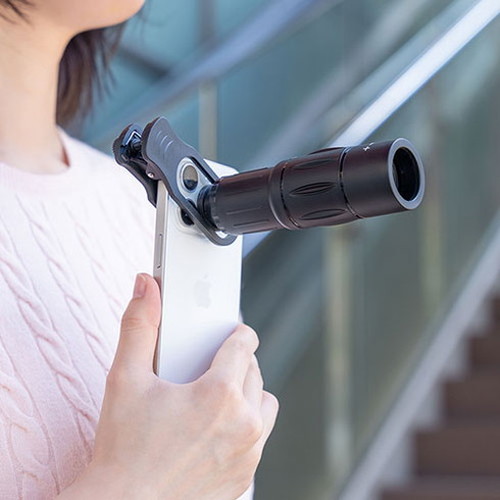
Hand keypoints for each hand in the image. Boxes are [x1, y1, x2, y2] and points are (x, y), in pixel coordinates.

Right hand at [58, 273, 278, 499]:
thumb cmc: (122, 448)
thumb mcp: (125, 378)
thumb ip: (138, 325)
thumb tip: (145, 286)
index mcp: (219, 393)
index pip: (245, 344)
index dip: (238, 332)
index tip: (235, 331)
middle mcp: (243, 422)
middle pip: (255, 372)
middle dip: (238, 362)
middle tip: (213, 365)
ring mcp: (249, 452)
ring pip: (265, 404)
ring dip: (249, 393)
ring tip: (220, 395)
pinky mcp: (245, 476)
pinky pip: (260, 437)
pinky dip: (246, 425)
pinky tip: (218, 427)